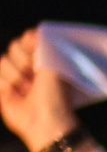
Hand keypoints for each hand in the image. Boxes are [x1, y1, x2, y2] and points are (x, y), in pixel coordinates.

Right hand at [0, 32, 79, 151]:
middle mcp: (28, 66)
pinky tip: (16, 96)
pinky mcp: (3, 88)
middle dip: (25, 63)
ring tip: (28, 91)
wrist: (45, 119)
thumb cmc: (56, 94)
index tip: (38, 56)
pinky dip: (7, 86)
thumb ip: (43, 45)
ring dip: (17, 77)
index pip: (26, 39)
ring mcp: (14, 76)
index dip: (30, 45)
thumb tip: (32, 33)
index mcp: (43, 59)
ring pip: (3, 61)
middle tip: (36, 79)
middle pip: (13, 47)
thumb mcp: (54, 65)